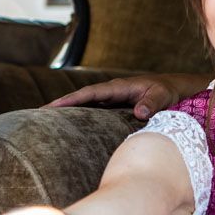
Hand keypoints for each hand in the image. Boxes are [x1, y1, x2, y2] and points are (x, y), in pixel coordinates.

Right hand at [46, 73, 201, 119]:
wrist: (176, 89)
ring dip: (67, 111)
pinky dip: (79, 115)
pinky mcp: (114, 107)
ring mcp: (111, 99)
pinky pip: (93, 110)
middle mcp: (111, 92)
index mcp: (118, 87)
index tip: (51, 107)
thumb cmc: (169, 92)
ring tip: (46, 122)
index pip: (89, 93)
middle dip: (60, 105)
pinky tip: (70, 127)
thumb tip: (137, 112)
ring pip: (84, 104)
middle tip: (38, 116)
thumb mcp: (163, 96)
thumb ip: (151, 103)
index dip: (70, 100)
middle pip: (80, 98)